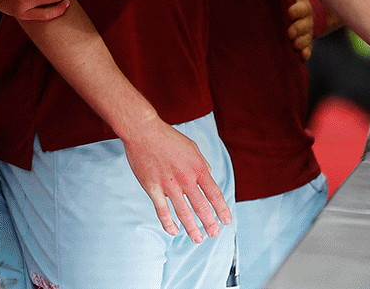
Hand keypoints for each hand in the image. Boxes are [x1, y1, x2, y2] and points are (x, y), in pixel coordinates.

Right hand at [119, 112, 231, 242]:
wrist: (143, 131)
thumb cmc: (168, 137)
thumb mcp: (192, 147)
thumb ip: (202, 164)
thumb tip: (208, 176)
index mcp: (197, 168)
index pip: (214, 194)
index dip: (222, 209)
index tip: (226, 221)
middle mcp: (185, 179)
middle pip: (201, 207)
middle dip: (210, 224)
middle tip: (214, 234)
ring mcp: (168, 184)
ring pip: (183, 213)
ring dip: (192, 228)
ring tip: (198, 239)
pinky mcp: (152, 187)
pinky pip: (162, 210)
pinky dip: (168, 223)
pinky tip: (174, 231)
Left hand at [287, 0, 313, 61]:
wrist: (301, 12)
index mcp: (302, 4)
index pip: (302, 6)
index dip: (297, 10)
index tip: (290, 13)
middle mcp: (307, 17)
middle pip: (306, 23)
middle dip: (298, 28)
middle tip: (290, 33)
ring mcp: (308, 30)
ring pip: (307, 36)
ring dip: (302, 41)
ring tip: (295, 45)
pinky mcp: (307, 41)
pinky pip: (308, 47)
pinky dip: (306, 52)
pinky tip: (303, 56)